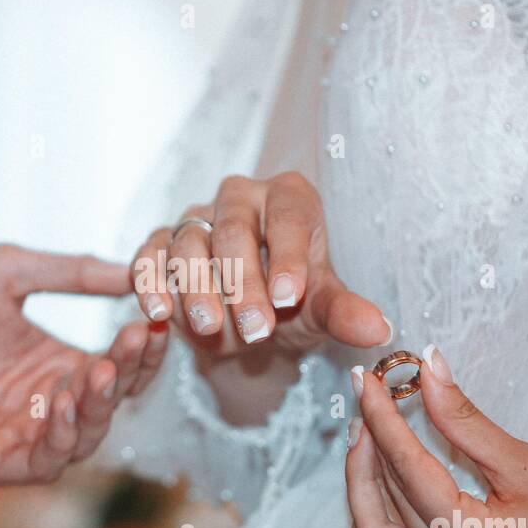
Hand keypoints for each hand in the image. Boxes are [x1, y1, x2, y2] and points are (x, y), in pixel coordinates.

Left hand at [0, 246, 167, 484]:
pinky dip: (60, 438)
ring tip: (99, 373)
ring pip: (80, 439)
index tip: (152, 321)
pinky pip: (39, 463)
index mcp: (46, 360)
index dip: (137, 349)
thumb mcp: (5, 270)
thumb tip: (134, 268)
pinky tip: (62, 401)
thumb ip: (70, 273)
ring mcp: (12, 434)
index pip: (112, 365)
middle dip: (124, 376)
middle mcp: (36, 401)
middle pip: (104, 405)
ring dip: (97, 409)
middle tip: (130, 344)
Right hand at [131, 171, 390, 358]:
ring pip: (189, 243)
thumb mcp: (321, 310)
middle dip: (243, 282)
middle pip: (234, 230)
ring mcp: (197, 219)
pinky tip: (159, 314)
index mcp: (289, 198)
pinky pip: (149, 256)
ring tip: (211, 328)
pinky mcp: (161, 244)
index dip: (288, 256)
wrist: (250, 324)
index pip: (288, 217)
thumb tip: (378, 330)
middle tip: (257, 329)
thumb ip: (344, 313)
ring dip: (197, 288)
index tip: (290, 298)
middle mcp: (240, 197)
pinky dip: (150, 283)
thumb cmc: (293, 303)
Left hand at [345, 346, 527, 527]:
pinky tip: (377, 500)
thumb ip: (466, 420)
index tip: (366, 380)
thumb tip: (427, 368)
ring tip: (367, 445)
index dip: (382, 417)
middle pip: (382, 505)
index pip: (407, 469)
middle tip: (366, 404)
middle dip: (366, 448)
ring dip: (360, 493)